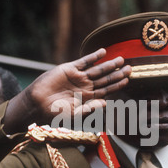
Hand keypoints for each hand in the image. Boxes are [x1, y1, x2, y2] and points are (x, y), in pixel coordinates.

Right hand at [4, 49, 130, 132]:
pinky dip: (93, 56)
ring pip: (97, 69)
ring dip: (109, 65)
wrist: (37, 104)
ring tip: (121, 60)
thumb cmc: (54, 113)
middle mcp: (85, 86)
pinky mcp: (69, 69)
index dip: (117, 85)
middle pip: (105, 79)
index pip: (106, 90)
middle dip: (117, 74)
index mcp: (88, 98)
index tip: (127, 80)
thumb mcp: (74, 114)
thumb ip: (90, 109)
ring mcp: (78, 77)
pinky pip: (84, 61)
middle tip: (130, 68)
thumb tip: (106, 104)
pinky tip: (103, 52)